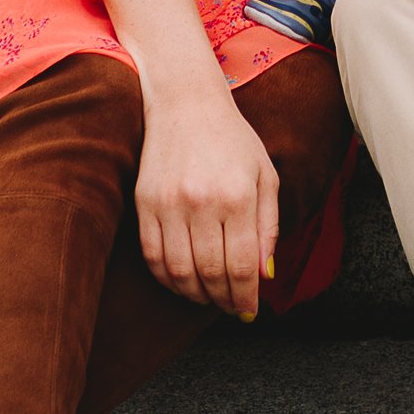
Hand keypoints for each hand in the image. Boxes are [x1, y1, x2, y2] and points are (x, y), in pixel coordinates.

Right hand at [132, 71, 280, 319]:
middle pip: (210, 274)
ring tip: (209, 296)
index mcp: (237, 195)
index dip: (245, 298)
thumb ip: (268, 227)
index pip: (240, 266)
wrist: (185, 101)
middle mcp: (202, 202)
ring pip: (179, 272)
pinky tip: (182, 280)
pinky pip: (152, 256)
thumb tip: (264, 276)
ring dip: (195, 294)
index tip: (249, 311)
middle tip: (232, 308)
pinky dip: (167, 278)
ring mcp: (168, 203)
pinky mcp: (144, 203)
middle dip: (224, 301)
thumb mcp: (265, 176)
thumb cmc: (233, 139)